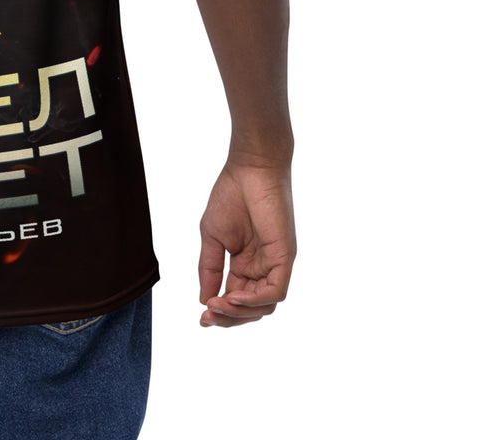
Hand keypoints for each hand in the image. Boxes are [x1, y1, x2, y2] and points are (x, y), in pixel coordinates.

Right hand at [197, 156, 295, 327]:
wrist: (249, 169)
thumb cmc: (231, 195)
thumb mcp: (212, 236)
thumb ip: (209, 268)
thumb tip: (204, 299)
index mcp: (245, 264)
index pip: (235, 299)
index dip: (220, 312)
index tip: (201, 319)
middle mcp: (263, 268)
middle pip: (251, 309)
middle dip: (228, 319)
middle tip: (207, 318)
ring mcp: (275, 264)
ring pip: (264, 306)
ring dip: (240, 312)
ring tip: (217, 305)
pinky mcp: (285, 258)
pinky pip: (275, 291)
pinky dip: (254, 300)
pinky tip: (233, 296)